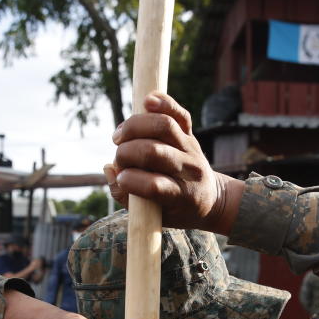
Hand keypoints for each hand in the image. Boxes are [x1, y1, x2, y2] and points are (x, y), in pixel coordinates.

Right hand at [109, 92, 243, 234]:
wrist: (209, 198)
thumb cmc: (175, 209)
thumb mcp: (153, 216)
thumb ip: (125, 197)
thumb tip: (109, 168)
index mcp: (181, 195)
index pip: (154, 185)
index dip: (131, 181)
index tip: (120, 180)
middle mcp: (189, 169)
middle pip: (154, 151)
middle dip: (126, 153)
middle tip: (119, 159)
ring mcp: (190, 148)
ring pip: (163, 126)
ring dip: (134, 127)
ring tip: (120, 137)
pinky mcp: (189, 133)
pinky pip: (178, 113)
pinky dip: (163, 102)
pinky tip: (146, 102)